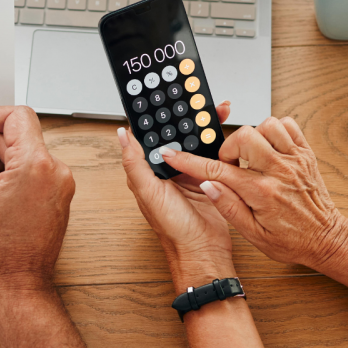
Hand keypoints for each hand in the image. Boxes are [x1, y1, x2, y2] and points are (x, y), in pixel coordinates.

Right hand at [0, 106, 74, 291]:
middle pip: (19, 136)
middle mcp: (55, 172)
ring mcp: (61, 186)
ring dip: (0, 165)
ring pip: (26, 155)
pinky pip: (35, 173)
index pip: (18, 115)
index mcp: (34, 166)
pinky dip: (13, 178)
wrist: (16, 283)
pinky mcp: (60, 198)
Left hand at [119, 103, 235, 288]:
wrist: (204, 250)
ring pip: (197, 141)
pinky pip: (214, 154)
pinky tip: (225, 131)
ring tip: (216, 109)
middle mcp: (168, 170)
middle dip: (187, 116)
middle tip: (198, 99)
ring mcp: (190, 173)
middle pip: (177, 134)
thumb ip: (134, 163)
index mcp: (150, 171)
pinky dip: (220, 142)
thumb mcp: (149, 192)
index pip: (152, 136)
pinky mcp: (210, 178)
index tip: (165, 96)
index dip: (158, 116)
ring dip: (206, 126)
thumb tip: (121, 135)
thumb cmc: (173, 229)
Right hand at [158, 116, 347, 270]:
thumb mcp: (253, 234)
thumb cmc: (291, 240)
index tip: (172, 154)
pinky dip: (275, 130)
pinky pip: (288, 125)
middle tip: (231, 164)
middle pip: (243, 136)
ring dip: (253, 136)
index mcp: (261, 192)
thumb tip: (207, 185)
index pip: (217, 170)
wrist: (326, 239)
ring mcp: (295, 160)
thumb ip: (228, 207)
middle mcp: (279, 171)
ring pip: (266, 124)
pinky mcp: (306, 154)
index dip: (189, 161)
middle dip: (229, 146)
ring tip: (251, 156)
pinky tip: (269, 147)